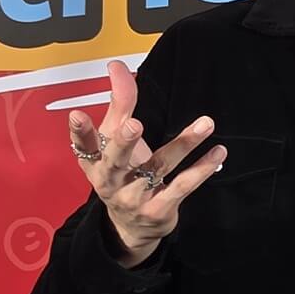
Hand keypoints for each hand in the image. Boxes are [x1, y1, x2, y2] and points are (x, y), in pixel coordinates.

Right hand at [67, 59, 225, 266]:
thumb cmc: (122, 173)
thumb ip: (119, 103)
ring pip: (158, 167)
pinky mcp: (159, 209)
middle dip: (124, 141)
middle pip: (115, 160)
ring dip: (183, 144)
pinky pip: (182, 186)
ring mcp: (134, 197)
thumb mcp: (115, 140)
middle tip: (134, 124)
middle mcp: (110, 180)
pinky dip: (201, 169)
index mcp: (95, 162)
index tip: (77, 114)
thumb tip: (116, 66)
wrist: (130, 227)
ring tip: (206, 123)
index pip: (84, 145)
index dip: (79, 132)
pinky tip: (217, 152)